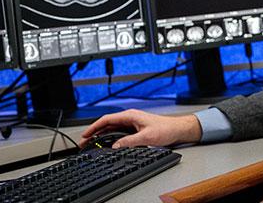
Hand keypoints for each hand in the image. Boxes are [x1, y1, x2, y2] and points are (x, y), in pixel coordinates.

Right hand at [78, 109, 201, 148]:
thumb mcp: (147, 137)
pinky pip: (119, 133)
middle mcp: (130, 118)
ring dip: (102, 136)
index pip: (107, 120)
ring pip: (112, 129)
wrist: (177, 130)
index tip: (85, 134)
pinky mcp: (136, 129)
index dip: (94, 127)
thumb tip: (116, 147)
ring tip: (92, 143)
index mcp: (130, 115)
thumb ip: (130, 142)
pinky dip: (111, 138)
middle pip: (107, 124)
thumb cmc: (166, 129)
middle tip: (85, 141)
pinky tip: (107, 144)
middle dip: (95, 132)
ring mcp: (132, 123)